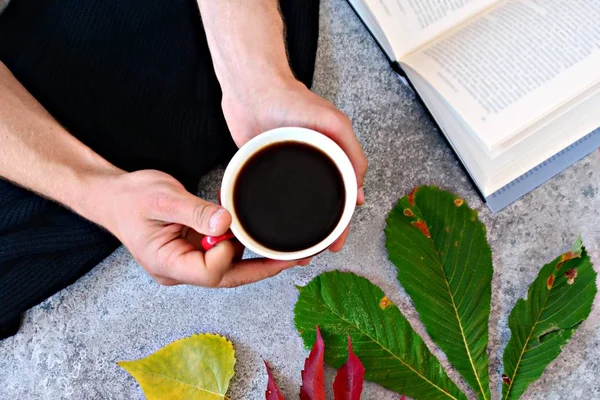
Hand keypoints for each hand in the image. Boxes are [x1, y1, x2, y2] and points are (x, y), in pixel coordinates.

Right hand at [99, 170, 305, 286]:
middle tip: (295, 257)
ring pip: (229, 266)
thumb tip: (225, 223)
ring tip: (285, 244)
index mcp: (168, 264)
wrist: (113, 196)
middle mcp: (180, 269)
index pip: (211, 272)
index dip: (229, 254)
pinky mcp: (193, 250)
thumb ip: (195, 212)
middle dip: (262, 268)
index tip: (234, 228)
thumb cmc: (130, 198)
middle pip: (228, 276)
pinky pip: (222, 252)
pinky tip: (258, 233)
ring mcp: (187, 261)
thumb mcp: (162, 198)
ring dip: (254, 255)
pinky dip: (240, 242)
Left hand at [221, 78, 367, 250]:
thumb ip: (351, 152)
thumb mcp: (331, 123)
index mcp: (331, 156)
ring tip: (292, 251)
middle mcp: (312, 164)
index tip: (336, 243)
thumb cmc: (290, 99)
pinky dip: (275, 214)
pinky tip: (272, 228)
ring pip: (297, 205)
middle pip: (320, 206)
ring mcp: (289, 168)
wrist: (250, 88)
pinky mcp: (266, 167)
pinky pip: (273, 196)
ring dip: (297, 229)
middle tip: (311, 254)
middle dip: (318, 233)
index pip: (342, 197)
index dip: (342, 223)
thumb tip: (359, 192)